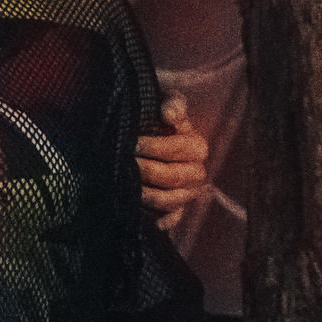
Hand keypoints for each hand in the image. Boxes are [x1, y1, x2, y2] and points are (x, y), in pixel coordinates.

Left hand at [136, 93, 209, 229]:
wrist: (148, 132)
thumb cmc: (155, 114)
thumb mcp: (165, 100)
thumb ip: (172, 103)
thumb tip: (169, 114)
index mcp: (197, 146)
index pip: (176, 150)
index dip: (153, 147)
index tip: (132, 144)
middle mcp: (196, 172)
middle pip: (172, 176)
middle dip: (145, 170)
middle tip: (124, 163)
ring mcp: (188, 192)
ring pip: (171, 200)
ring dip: (148, 194)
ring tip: (126, 186)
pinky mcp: (177, 208)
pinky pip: (173, 218)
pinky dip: (163, 220)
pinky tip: (150, 220)